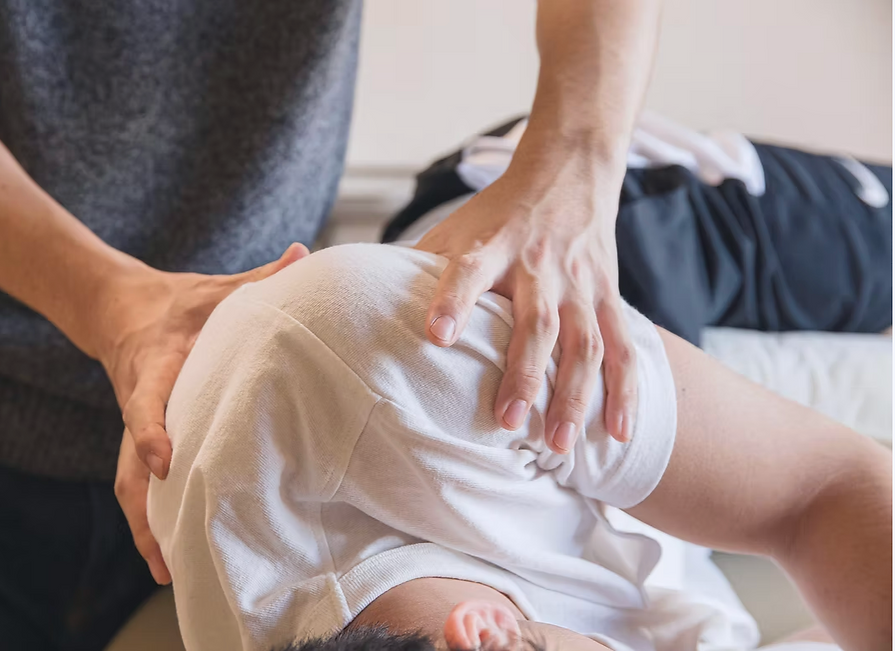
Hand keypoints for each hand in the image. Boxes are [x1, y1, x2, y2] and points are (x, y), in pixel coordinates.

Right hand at [100, 243, 308, 582]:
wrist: (121, 308)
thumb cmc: (179, 302)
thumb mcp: (216, 288)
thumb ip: (257, 278)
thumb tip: (302, 254)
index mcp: (155, 365)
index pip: (145, 400)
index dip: (148, 431)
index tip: (162, 462)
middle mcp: (139, 402)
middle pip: (128, 463)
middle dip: (144, 508)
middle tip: (166, 551)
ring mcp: (134, 426)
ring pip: (128, 483)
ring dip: (144, 526)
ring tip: (167, 570)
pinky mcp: (139, 439)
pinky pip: (138, 483)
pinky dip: (151, 517)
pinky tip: (170, 549)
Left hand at [415, 163, 634, 454]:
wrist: (568, 171)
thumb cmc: (498, 213)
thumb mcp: (455, 228)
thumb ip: (419, 269)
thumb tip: (363, 309)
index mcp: (492, 245)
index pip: (468, 271)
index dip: (453, 301)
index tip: (436, 335)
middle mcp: (539, 265)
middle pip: (536, 323)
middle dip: (523, 374)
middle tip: (505, 421)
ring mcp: (579, 284)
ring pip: (583, 344)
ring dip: (573, 396)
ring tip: (556, 445)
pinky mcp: (608, 296)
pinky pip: (622, 348)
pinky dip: (624, 392)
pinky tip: (618, 434)